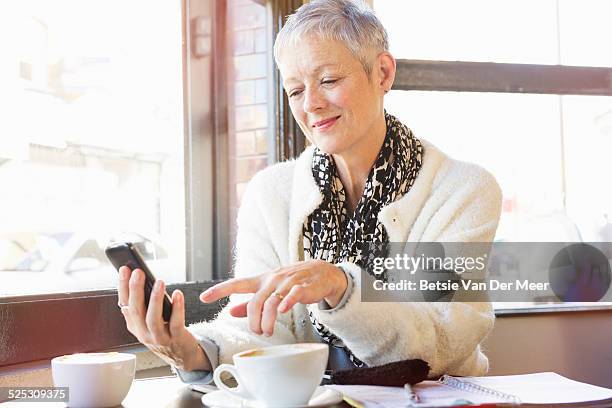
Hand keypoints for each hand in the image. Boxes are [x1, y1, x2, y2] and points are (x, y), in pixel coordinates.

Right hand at [117, 266, 210, 371]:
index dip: (123, 287)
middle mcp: (144, 333)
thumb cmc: (165, 333)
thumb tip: (138, 280)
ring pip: (153, 319)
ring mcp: (160, 338)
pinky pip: (176, 323)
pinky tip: (178, 294)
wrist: (183, 356)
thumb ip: (143, 305)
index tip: (124, 270)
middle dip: (135, 290)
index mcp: (135, 327)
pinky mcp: (177, 338)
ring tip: (159, 282)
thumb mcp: (148, 322)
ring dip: (155, 299)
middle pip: (136, 311)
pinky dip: (177, 308)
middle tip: (138, 272)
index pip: (125, 305)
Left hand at [199, 260, 347, 336]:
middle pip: (255, 302)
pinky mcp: (302, 288)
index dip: (219, 290)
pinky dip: (286, 304)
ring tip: (267, 331)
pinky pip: (292, 296)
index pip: (236, 284)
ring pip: (271, 303)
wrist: (321, 273)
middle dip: (253, 320)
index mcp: (261, 281)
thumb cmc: (291, 282)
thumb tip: (229, 311)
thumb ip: (249, 302)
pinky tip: (283, 312)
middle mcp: (271, 280)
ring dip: (267, 320)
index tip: (203, 297)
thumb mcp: (268, 289)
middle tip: (257, 332)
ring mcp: (287, 283)